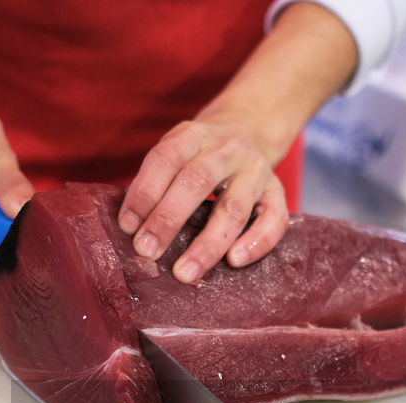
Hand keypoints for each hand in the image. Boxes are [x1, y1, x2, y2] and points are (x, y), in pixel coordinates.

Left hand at [117, 117, 288, 284]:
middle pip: (198, 181)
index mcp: (194, 135)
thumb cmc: (200, 154)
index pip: (167, 159)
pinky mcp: (277, 191)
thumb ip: (157, 181)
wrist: (250, 128)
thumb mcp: (177, 150)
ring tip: (185, 273)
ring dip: (208, 244)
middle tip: (147, 251)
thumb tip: (131, 229)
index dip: (145, 192)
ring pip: (234, 208)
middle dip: (169, 219)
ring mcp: (256, 171)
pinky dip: (256, 242)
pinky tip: (234, 261)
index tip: (128, 227)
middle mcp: (226, 150)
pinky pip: (274, 219)